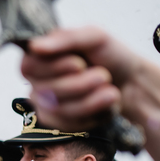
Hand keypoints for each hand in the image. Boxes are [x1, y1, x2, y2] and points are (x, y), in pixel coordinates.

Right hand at [21, 27, 138, 130]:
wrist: (131, 80)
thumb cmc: (110, 54)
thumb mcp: (94, 36)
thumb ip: (65, 38)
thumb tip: (34, 46)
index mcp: (40, 57)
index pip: (28, 67)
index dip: (52, 68)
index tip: (79, 64)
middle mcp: (37, 82)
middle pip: (45, 90)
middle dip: (80, 84)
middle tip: (102, 75)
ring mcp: (45, 105)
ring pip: (59, 109)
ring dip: (91, 100)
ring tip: (110, 90)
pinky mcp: (59, 123)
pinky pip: (69, 124)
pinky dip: (93, 113)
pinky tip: (104, 104)